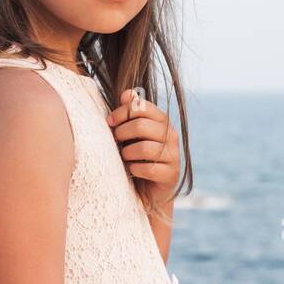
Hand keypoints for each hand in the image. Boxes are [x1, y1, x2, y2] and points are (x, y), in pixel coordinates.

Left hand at [106, 88, 179, 203]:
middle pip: (141, 126)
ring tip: (124, 158)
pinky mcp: (171, 175)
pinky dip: (135, 170)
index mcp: (162, 121)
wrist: (147, 190)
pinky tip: (132, 171)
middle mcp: (171, 136)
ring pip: (144, 148)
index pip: (143, 107)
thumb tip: (127, 93)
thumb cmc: (135, 157)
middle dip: (122, 134)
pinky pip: (149, 169)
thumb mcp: (130, 134)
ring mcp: (174, 156)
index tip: (109, 122)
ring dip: (127, 154)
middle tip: (116, 142)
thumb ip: (129, 113)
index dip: (122, 112)